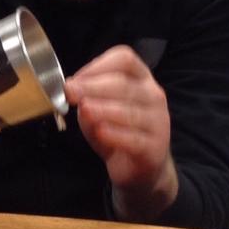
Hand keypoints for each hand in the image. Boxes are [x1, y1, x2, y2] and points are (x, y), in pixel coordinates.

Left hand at [65, 45, 177, 220]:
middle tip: (70, 92)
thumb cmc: (115, 130)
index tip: (74, 78)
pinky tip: (101, 132)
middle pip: (124, 84)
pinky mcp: (155, 148)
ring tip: (84, 110)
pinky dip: (115, 134)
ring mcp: (158, 122)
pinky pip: (135, 139)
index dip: (97, 65)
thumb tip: (70, 88)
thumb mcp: (96, 108)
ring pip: (130, 111)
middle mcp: (153, 95)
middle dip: (92, 86)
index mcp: (140, 78)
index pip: (124, 59)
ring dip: (103, 109)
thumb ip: (86, 97)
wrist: (139, 169)